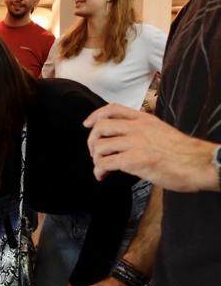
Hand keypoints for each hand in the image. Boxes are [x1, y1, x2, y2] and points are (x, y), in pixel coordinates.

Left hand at [84, 103, 218, 191]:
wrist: (199, 163)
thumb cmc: (183, 152)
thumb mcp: (161, 131)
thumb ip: (143, 130)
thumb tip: (125, 138)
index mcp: (144, 119)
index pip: (112, 109)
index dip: (95, 115)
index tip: (87, 124)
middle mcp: (137, 128)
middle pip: (101, 127)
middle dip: (92, 141)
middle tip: (95, 153)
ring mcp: (135, 143)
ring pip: (100, 146)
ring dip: (95, 158)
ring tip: (101, 167)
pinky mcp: (134, 160)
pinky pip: (105, 163)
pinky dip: (99, 170)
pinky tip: (102, 176)